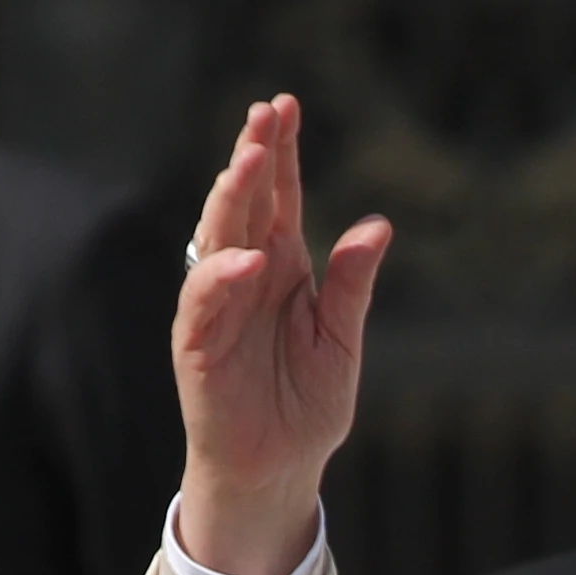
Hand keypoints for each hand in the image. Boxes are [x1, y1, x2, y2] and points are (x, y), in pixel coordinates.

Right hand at [171, 93, 391, 574]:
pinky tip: (249, 260)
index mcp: (283, 266)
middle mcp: (245, 275)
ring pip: (217, 239)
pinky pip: (204, 302)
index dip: (281, 152)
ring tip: (248, 161)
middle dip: (252, 156)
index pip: (279, 197)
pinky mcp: (197, 344)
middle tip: (265, 114)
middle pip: (244, 204)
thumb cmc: (306, 406)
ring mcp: (217, 306)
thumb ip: (352, 286)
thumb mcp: (341, 340)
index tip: (285, 104)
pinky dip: (223, 279)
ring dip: (230, 200)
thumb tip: (378, 225)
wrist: (278, 469)